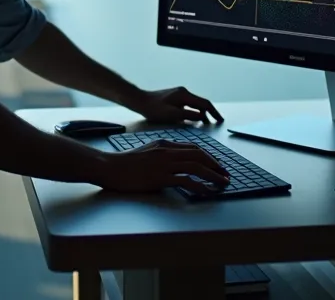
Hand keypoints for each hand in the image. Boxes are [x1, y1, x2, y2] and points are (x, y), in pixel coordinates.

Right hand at [96, 139, 230, 194]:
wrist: (109, 167)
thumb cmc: (124, 163)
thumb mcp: (146, 152)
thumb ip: (162, 154)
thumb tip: (176, 164)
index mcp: (164, 144)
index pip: (193, 148)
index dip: (208, 157)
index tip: (217, 165)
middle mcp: (167, 151)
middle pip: (199, 155)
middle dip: (216, 165)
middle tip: (226, 175)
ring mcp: (164, 164)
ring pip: (197, 166)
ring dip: (213, 175)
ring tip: (223, 184)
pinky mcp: (160, 177)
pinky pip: (186, 181)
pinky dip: (201, 186)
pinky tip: (208, 192)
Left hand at [128, 86, 223, 124]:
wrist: (139, 101)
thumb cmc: (153, 109)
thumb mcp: (172, 114)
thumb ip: (188, 115)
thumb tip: (202, 117)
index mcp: (184, 95)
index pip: (204, 103)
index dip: (214, 112)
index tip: (220, 120)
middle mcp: (183, 92)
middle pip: (201, 103)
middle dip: (209, 113)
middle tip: (216, 122)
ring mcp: (178, 94)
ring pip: (195, 104)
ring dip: (201, 113)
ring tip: (205, 123)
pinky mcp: (174, 98)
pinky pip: (188, 104)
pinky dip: (193, 111)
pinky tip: (192, 119)